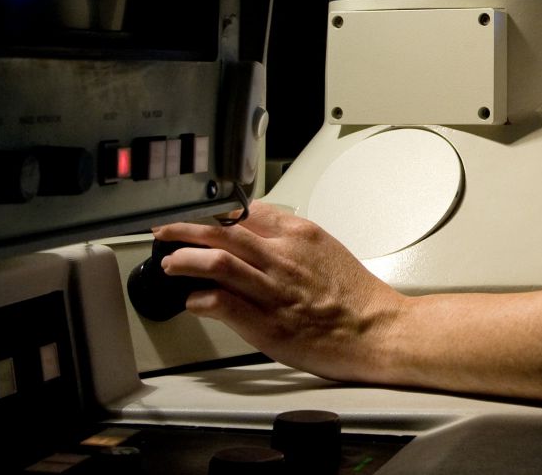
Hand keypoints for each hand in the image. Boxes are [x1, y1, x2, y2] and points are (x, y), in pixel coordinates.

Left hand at [154, 204, 406, 384]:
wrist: (376, 330)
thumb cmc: (356, 296)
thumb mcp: (326, 249)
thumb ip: (291, 241)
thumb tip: (258, 236)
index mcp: (299, 235)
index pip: (245, 211)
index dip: (214, 213)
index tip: (199, 218)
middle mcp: (283, 257)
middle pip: (222, 231)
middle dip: (185, 229)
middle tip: (165, 232)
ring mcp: (272, 289)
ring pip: (216, 262)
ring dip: (184, 260)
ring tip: (170, 263)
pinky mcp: (265, 323)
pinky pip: (221, 304)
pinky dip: (199, 300)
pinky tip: (193, 302)